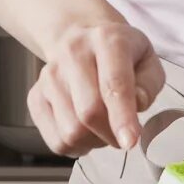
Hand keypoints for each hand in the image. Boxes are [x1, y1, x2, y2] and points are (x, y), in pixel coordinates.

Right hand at [24, 19, 164, 156]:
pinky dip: (76, 146)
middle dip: (110, 134)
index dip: (122, 116)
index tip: (130, 141)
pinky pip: (56, 141)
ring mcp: (49, 75)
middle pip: (88, 112)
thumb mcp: (148, 61)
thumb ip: (148, 85)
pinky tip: (85, 131)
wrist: (80, 37)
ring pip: (71, 131)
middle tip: (122, 135)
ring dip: (94, 141)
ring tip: (102, 127)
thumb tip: (136, 105)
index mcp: (107, 40)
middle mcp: (72, 53)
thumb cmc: (121, 56)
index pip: (113, 84)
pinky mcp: (35, 97)